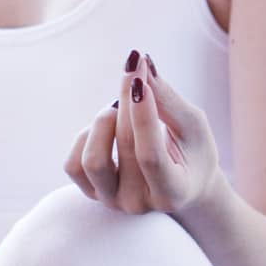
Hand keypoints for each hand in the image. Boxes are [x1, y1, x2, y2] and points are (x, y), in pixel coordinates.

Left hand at [64, 50, 219, 216]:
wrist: (182, 185)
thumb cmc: (192, 153)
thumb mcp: (192, 127)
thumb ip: (169, 100)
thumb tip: (143, 63)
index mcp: (172, 192)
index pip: (150, 156)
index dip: (143, 116)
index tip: (141, 79)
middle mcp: (139, 203)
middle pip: (124, 147)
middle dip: (128, 100)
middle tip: (135, 69)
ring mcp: (112, 201)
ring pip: (93, 160)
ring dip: (104, 122)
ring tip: (119, 107)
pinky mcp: (91, 193)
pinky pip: (73, 164)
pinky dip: (86, 137)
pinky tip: (105, 126)